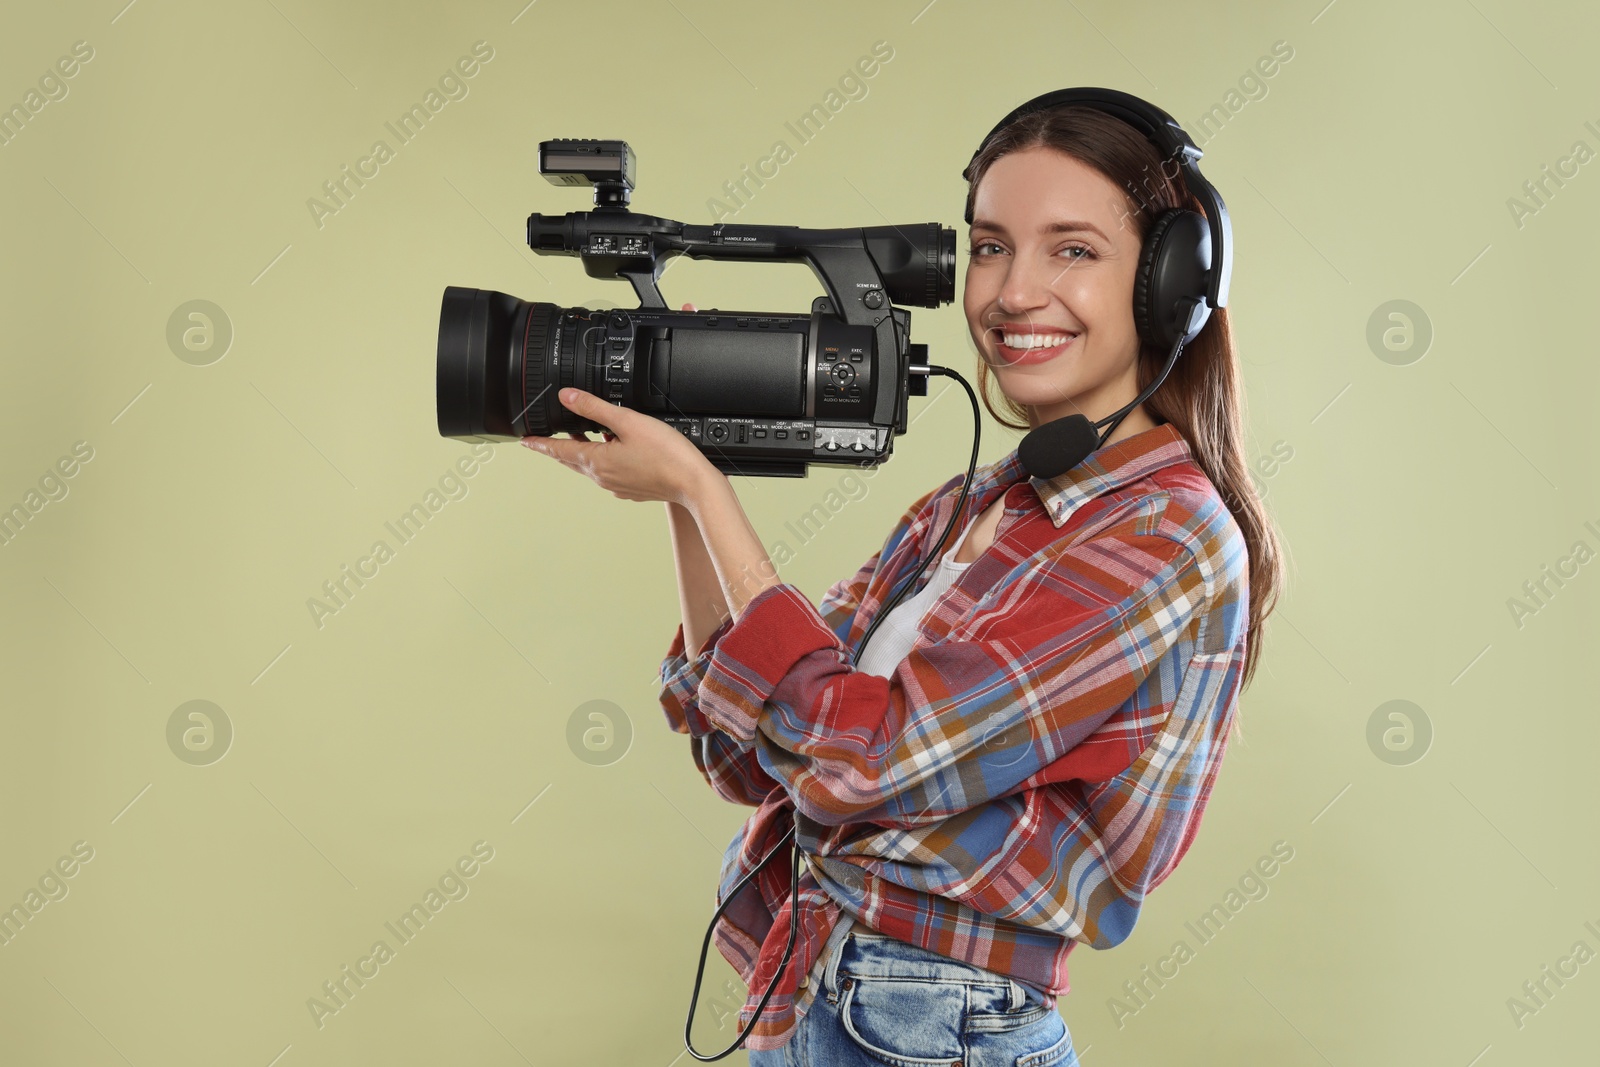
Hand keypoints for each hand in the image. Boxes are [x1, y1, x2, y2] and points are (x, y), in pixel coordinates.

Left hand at [522, 386, 719, 506]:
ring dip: (584, 452)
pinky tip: (617, 451)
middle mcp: (602, 477)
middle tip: (548, 438)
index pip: (558, 451)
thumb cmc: (666, 454)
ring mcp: (616, 486)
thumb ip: (594, 407)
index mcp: (596, 461)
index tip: (526, 441)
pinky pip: (610, 474)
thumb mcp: (627, 421)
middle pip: (572, 460)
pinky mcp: (631, 490)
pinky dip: (605, 461)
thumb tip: (567, 397)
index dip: (540, 444)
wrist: (693, 483)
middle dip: (559, 448)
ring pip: (591, 466)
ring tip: (584, 436)